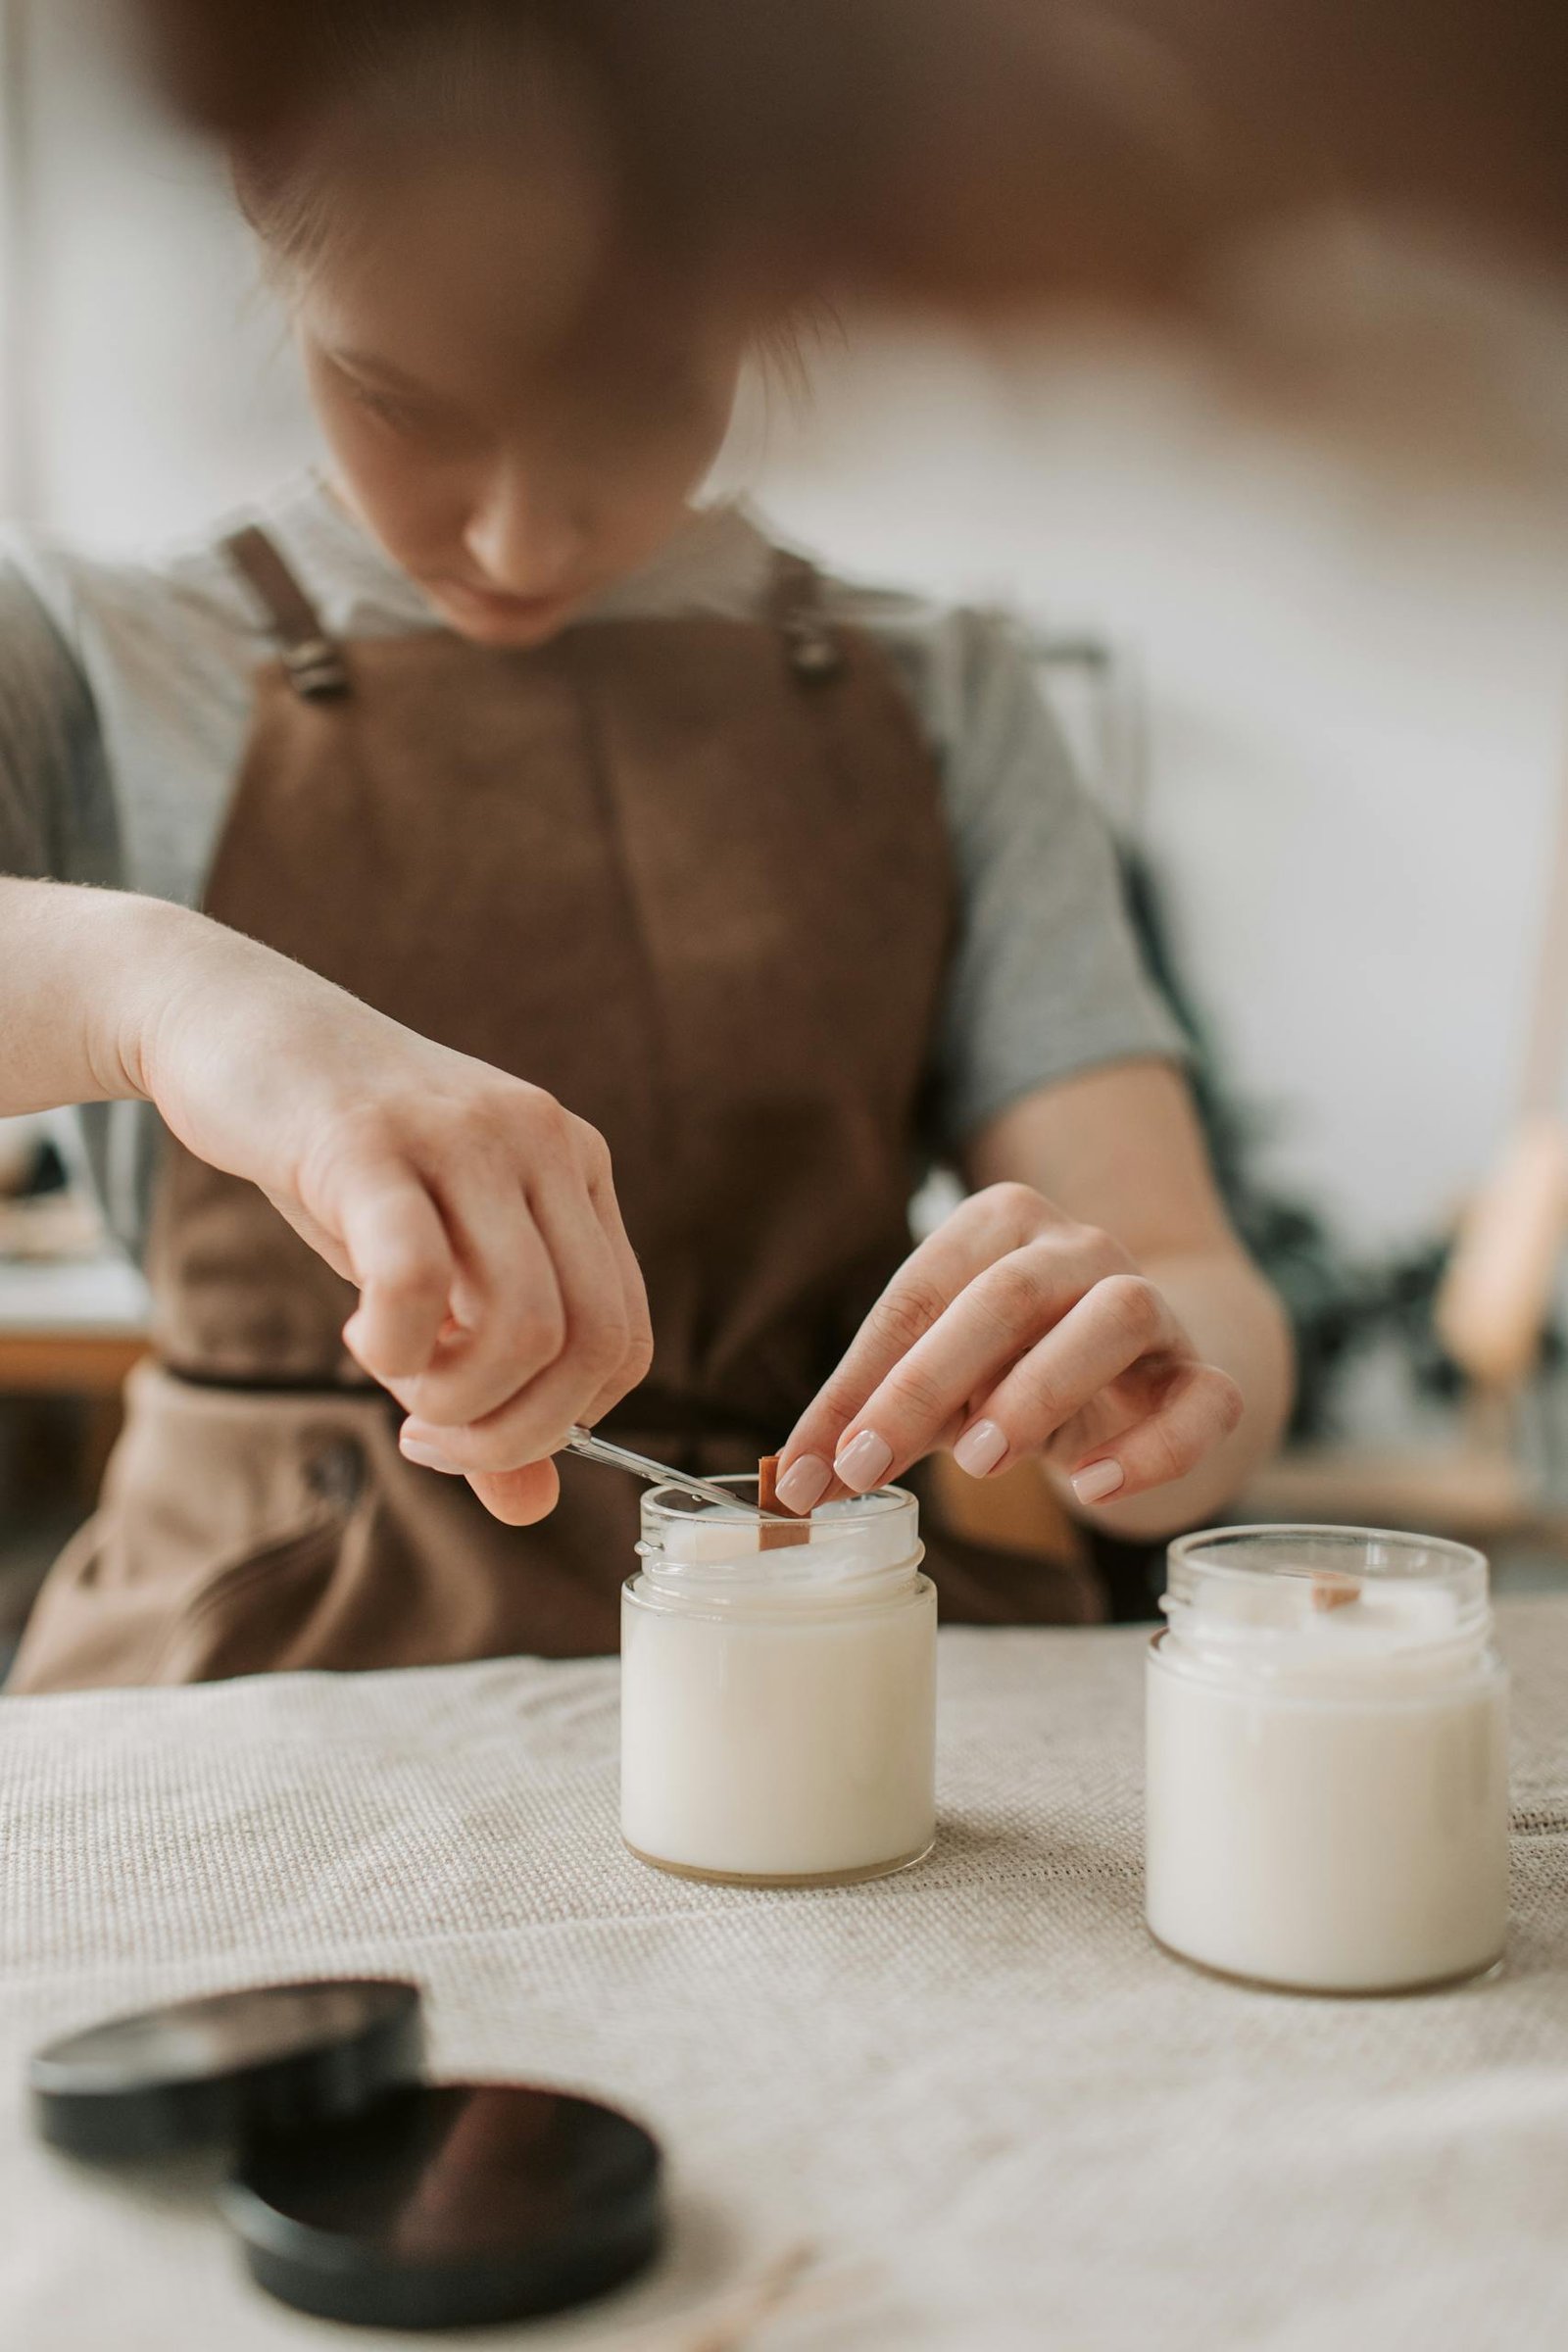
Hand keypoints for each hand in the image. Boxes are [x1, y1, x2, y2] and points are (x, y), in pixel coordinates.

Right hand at [138, 910, 650, 1522]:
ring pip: (526, 1322)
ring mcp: (464, 1135)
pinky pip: (421, 1276)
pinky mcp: (372, 1139)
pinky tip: (360, 1336)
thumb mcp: (430, 1270)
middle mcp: (543, 1144)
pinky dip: (397, 1345)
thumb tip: (532, 1506)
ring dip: (456, 1395)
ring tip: (393, 1378)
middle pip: (594, 1342)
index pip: (626, 1337)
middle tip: (432, 1438)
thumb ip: (486, 1377)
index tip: (473, 1433)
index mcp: (576, 1170)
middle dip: (516, 1430)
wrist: (235, 1020)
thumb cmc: (339, 1162)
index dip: (561, 1420)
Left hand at [773, 1183, 1241, 1515]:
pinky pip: (1203, 1398)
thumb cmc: (1008, 1367)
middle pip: (1005, 1296)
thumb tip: (794, 1483)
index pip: (917, 1295)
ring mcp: (1153, 1303)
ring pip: (1116, 1317)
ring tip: (977, 1461)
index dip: (857, 1383)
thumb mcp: (934, 1383)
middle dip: (924, 1384)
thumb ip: (870, 1418)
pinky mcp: (1204, 1373)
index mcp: (997, 1225)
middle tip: (866, 1463)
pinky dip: (1152, 1448)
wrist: (1136, 1368)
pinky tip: (1093, 1487)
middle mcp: (1079, 1247)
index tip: (807, 1468)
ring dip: (1039, 1388)